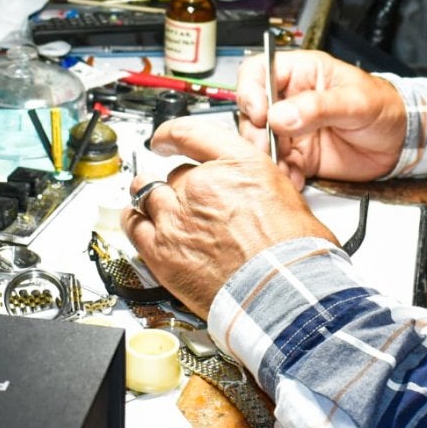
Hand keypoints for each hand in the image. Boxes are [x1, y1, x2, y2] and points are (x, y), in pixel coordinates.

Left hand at [124, 118, 335, 316]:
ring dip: (150, 197)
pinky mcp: (161, 250)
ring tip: (154, 205)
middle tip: (188, 201)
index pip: (190, 133)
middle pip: (176, 172)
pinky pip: (133, 224)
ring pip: (147, 192)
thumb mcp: (285, 198)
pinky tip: (140, 222)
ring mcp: (177, 217)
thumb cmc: (292, 255)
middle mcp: (203, 185)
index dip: (170, 135)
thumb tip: (244, 189)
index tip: (164, 139)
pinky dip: (135, 220)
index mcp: (238, 166)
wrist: (281, 293)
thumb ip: (254, 184)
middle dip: (180, 185)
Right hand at [235, 48, 406, 186]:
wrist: (402, 143)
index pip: (258, 72)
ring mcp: (293, 130)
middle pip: (253, 111)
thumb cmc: (385, 108)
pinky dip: (283, 175)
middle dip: (256, 131)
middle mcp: (291, 100)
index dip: (251, 91)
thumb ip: (318, 107)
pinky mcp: (300, 156)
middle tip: (268, 146)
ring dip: (266, 157)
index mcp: (301, 73)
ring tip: (283, 167)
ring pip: (261, 142)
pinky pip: (280, 166)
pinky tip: (295, 178)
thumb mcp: (356, 101)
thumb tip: (281, 115)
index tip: (260, 113)